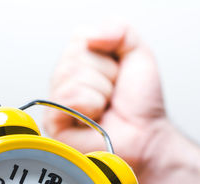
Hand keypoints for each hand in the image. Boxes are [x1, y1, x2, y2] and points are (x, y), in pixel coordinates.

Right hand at [45, 22, 169, 183]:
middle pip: (76, 55)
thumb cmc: (139, 104)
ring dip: (101, 93)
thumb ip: (120, 30)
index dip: (108, 56)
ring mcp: (56, 99)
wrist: (145, 136)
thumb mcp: (138, 55)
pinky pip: (68, 97)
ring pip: (74, 75)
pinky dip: (91, 107)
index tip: (117, 76)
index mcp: (79, 62)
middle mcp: (63, 79)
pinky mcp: (53, 121)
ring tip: (104, 108)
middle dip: (107, 76)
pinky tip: (94, 119)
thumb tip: (91, 34)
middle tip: (112, 95)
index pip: (81, 37)